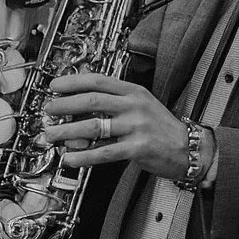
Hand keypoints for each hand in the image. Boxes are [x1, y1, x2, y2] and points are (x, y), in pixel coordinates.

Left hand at [40, 72, 189, 177]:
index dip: (73, 82)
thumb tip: (79, 111)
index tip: (55, 86)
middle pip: (92, 100)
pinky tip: (70, 158)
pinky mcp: (138, 148)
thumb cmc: (162, 128)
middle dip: (65, 104)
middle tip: (49, 109)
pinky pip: (104, 152)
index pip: (99, 80)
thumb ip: (114, 105)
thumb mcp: (141, 106)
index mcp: (134, 92)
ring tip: (52, 135)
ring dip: (67, 131)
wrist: (189, 148)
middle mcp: (134, 106)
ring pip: (94, 126)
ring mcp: (136, 126)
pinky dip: (83, 156)